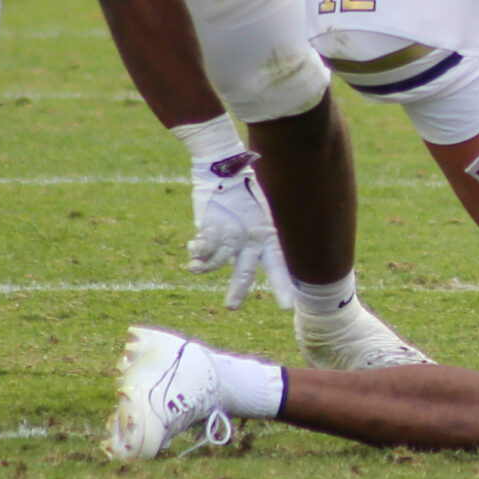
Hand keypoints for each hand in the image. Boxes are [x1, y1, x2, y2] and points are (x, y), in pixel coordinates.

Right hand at [183, 147, 297, 310]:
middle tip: (231, 309)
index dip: (281, 285)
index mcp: (267, 233)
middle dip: (238, 290)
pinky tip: (193, 247)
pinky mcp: (214, 226)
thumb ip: (250, 238)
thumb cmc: (242, 190)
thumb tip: (236, 261)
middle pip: (246, 270)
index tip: (286, 307)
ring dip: (204, 266)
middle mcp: (251, 236)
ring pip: (218, 262)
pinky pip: (203, 250)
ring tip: (195, 266)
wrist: (223, 169)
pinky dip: (196, 251)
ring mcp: (232, 232)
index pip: (278, 263)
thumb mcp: (255, 213)